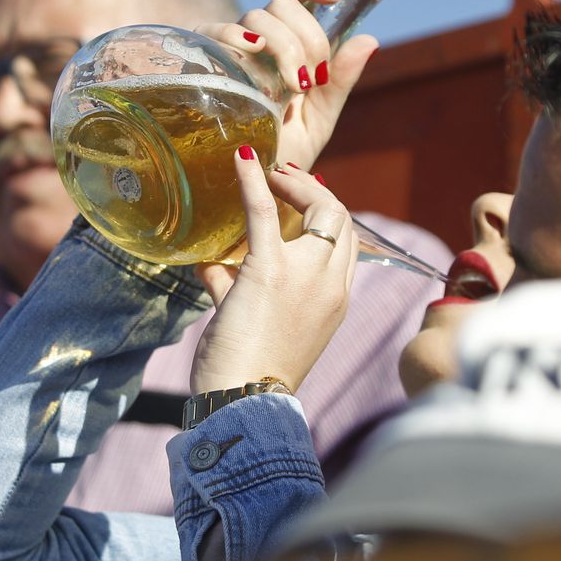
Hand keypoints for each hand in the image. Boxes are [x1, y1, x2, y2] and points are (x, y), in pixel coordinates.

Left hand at [191, 153, 357, 394]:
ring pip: (323, 210)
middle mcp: (331, 285)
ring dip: (297, 184)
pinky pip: (266, 213)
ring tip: (272, 171)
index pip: (346, 243)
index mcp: (336, 301)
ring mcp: (306, 277)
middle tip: (286, 178)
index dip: (327, 214)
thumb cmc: (244, 374)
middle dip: (316, 191)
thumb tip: (213, 267)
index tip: (303, 197)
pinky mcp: (270, 271)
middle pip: (342, 220)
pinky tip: (245, 159)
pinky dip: (255, 181)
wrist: (240, 401)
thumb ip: (236, 289)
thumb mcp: (253, 324)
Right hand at [196, 0, 377, 169]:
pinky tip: (254, 58)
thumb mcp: (321, 116)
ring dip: (284, 47)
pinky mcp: (203, 61)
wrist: (251, 183)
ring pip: (258, 16)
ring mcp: (230, 48)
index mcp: (288, 43)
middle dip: (307, 37)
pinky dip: (237, 37)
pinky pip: (216, 30)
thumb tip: (370, 40)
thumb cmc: (284, 149)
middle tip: (312, 79)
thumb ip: (341, 79)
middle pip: (281, 2)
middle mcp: (258, 39)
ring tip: (292, 89)